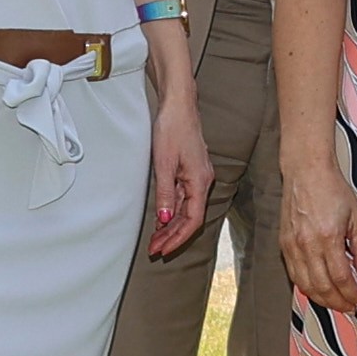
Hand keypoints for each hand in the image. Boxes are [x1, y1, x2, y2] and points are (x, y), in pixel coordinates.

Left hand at [145, 96, 212, 257]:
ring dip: (171, 226)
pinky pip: (183, 198)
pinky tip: (161, 219)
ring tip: (155, 239)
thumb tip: (164, 218)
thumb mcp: (164, 163)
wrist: (178, 106)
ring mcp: (197, 177)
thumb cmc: (173, 128)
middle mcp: (202, 181)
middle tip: (154, 250)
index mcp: (200, 181)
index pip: (193, 219)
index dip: (178, 238)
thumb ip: (165, 193)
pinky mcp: (190, 172)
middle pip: (190, 218)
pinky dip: (172, 211)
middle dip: (172, 236)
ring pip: (186, 209)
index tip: (163, 249)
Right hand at [279, 164, 356, 310]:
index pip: (341, 278)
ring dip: (322, 299)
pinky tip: (318, 290)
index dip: (352, 294)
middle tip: (351, 308)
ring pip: (305, 285)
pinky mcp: (283, 244)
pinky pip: (294, 274)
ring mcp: (292, 245)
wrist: (306, 172)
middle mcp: (307, 244)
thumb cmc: (333, 191)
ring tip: (336, 303)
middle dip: (338, 302)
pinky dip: (307, 287)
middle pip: (321, 287)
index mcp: (328, 237)